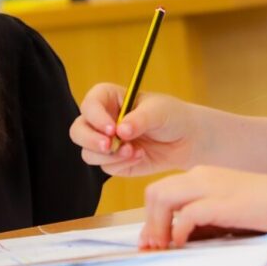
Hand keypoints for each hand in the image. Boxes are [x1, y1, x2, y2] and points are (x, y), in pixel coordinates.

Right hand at [69, 83, 198, 177]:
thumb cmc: (172, 116)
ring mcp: (106, 142)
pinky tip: (140, 156)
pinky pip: (106, 167)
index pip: (90, 104)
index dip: (96, 117)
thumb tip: (121, 131)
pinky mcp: (113, 161)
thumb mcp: (159, 111)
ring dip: (110, 155)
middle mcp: (102, 120)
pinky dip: (121, 164)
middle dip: (91, 140)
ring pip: (88, 153)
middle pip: (78, 131)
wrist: (187, 140)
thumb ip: (139, 119)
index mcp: (109, 99)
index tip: (112, 129)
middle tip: (109, 146)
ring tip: (134, 151)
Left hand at [139, 166, 266, 248]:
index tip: (152, 242)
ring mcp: (211, 187)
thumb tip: (175, 240)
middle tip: (152, 248)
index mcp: (201, 176)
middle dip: (148, 222)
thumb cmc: (265, 210)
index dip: (150, 218)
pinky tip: (184, 244)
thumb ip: (203, 221)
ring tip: (163, 248)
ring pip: (163, 198)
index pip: (161, 191)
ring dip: (157, 227)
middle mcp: (201, 176)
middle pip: (155, 192)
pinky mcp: (222, 202)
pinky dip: (179, 231)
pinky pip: (186, 215)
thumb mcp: (226, 213)